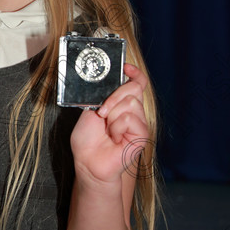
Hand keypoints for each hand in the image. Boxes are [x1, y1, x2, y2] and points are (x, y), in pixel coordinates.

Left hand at [70, 63, 148, 186]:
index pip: (137, 82)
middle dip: (113, 98)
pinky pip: (129, 119)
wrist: (88, 161)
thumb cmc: (87, 140)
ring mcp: (138, 122)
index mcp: (121, 103)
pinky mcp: (142, 134)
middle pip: (133, 88)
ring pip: (130, 102)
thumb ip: (103, 96)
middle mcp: (132, 110)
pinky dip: (117, 127)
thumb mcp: (90, 110)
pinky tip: (114, 137)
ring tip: (107, 129)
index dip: (135, 73)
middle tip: (102, 113)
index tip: (126, 68)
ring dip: (113, 115)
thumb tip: (112, 82)